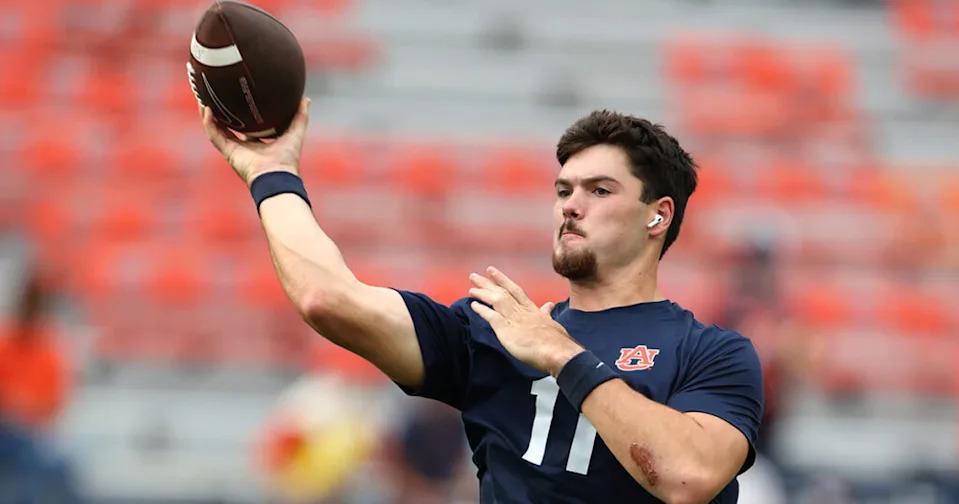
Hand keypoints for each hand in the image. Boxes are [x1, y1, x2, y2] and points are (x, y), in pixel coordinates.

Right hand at [200, 97, 310, 186]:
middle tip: (215, 94)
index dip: (242, 112)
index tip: (238, 97)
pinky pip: (214, 135)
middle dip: (221, 112)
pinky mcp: (228, 152)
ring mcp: (234, 149)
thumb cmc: (287, 159)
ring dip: (208, 115)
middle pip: (228, 126)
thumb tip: (305, 99)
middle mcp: (244, 146)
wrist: (276, 176)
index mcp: (259, 143)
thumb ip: (300, 117)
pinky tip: (206, 108)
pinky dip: (208, 122)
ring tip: (203, 97)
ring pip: (216, 129)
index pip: (247, 126)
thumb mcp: (295, 132)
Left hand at [468, 266, 583, 375]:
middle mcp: (522, 311)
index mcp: (532, 309)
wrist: (557, 351)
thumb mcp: (552, 322)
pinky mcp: (507, 330)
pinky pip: (492, 316)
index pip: (514, 290)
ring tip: (471, 289)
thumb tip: (549, 305)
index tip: (491, 271)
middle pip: (502, 292)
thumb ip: (546, 313)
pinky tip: (474, 306)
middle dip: (487, 283)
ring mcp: (514, 319)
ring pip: (496, 300)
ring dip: (482, 293)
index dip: (502, 280)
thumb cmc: (557, 341)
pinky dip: (482, 310)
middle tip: (474, 276)